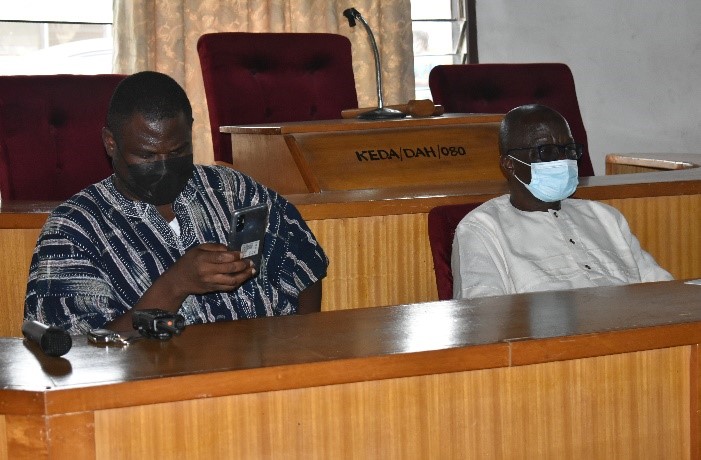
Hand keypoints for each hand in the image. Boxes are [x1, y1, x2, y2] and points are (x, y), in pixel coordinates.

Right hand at [108, 243, 253, 331]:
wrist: (178, 281)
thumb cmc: (188, 261)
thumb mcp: (198, 249)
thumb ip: (214, 247)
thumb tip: (230, 250)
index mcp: (203, 259)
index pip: (222, 257)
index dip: (235, 256)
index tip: (242, 253)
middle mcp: (207, 271)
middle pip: (230, 269)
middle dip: (243, 265)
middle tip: (251, 261)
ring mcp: (211, 282)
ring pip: (232, 281)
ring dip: (244, 276)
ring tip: (252, 270)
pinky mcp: (213, 289)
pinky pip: (228, 287)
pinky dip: (238, 283)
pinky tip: (244, 277)